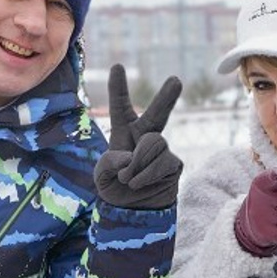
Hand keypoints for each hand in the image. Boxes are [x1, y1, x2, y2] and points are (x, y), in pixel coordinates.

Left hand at [94, 65, 183, 209]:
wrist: (134, 211)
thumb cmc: (114, 187)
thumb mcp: (100, 175)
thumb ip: (110, 161)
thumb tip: (131, 156)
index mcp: (123, 133)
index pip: (121, 108)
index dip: (118, 88)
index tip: (117, 66)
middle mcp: (144, 137)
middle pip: (157, 114)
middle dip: (166, 97)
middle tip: (176, 80)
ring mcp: (162, 150)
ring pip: (154, 143)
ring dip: (139, 162)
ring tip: (129, 179)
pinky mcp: (174, 165)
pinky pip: (163, 161)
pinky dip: (146, 174)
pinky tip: (139, 183)